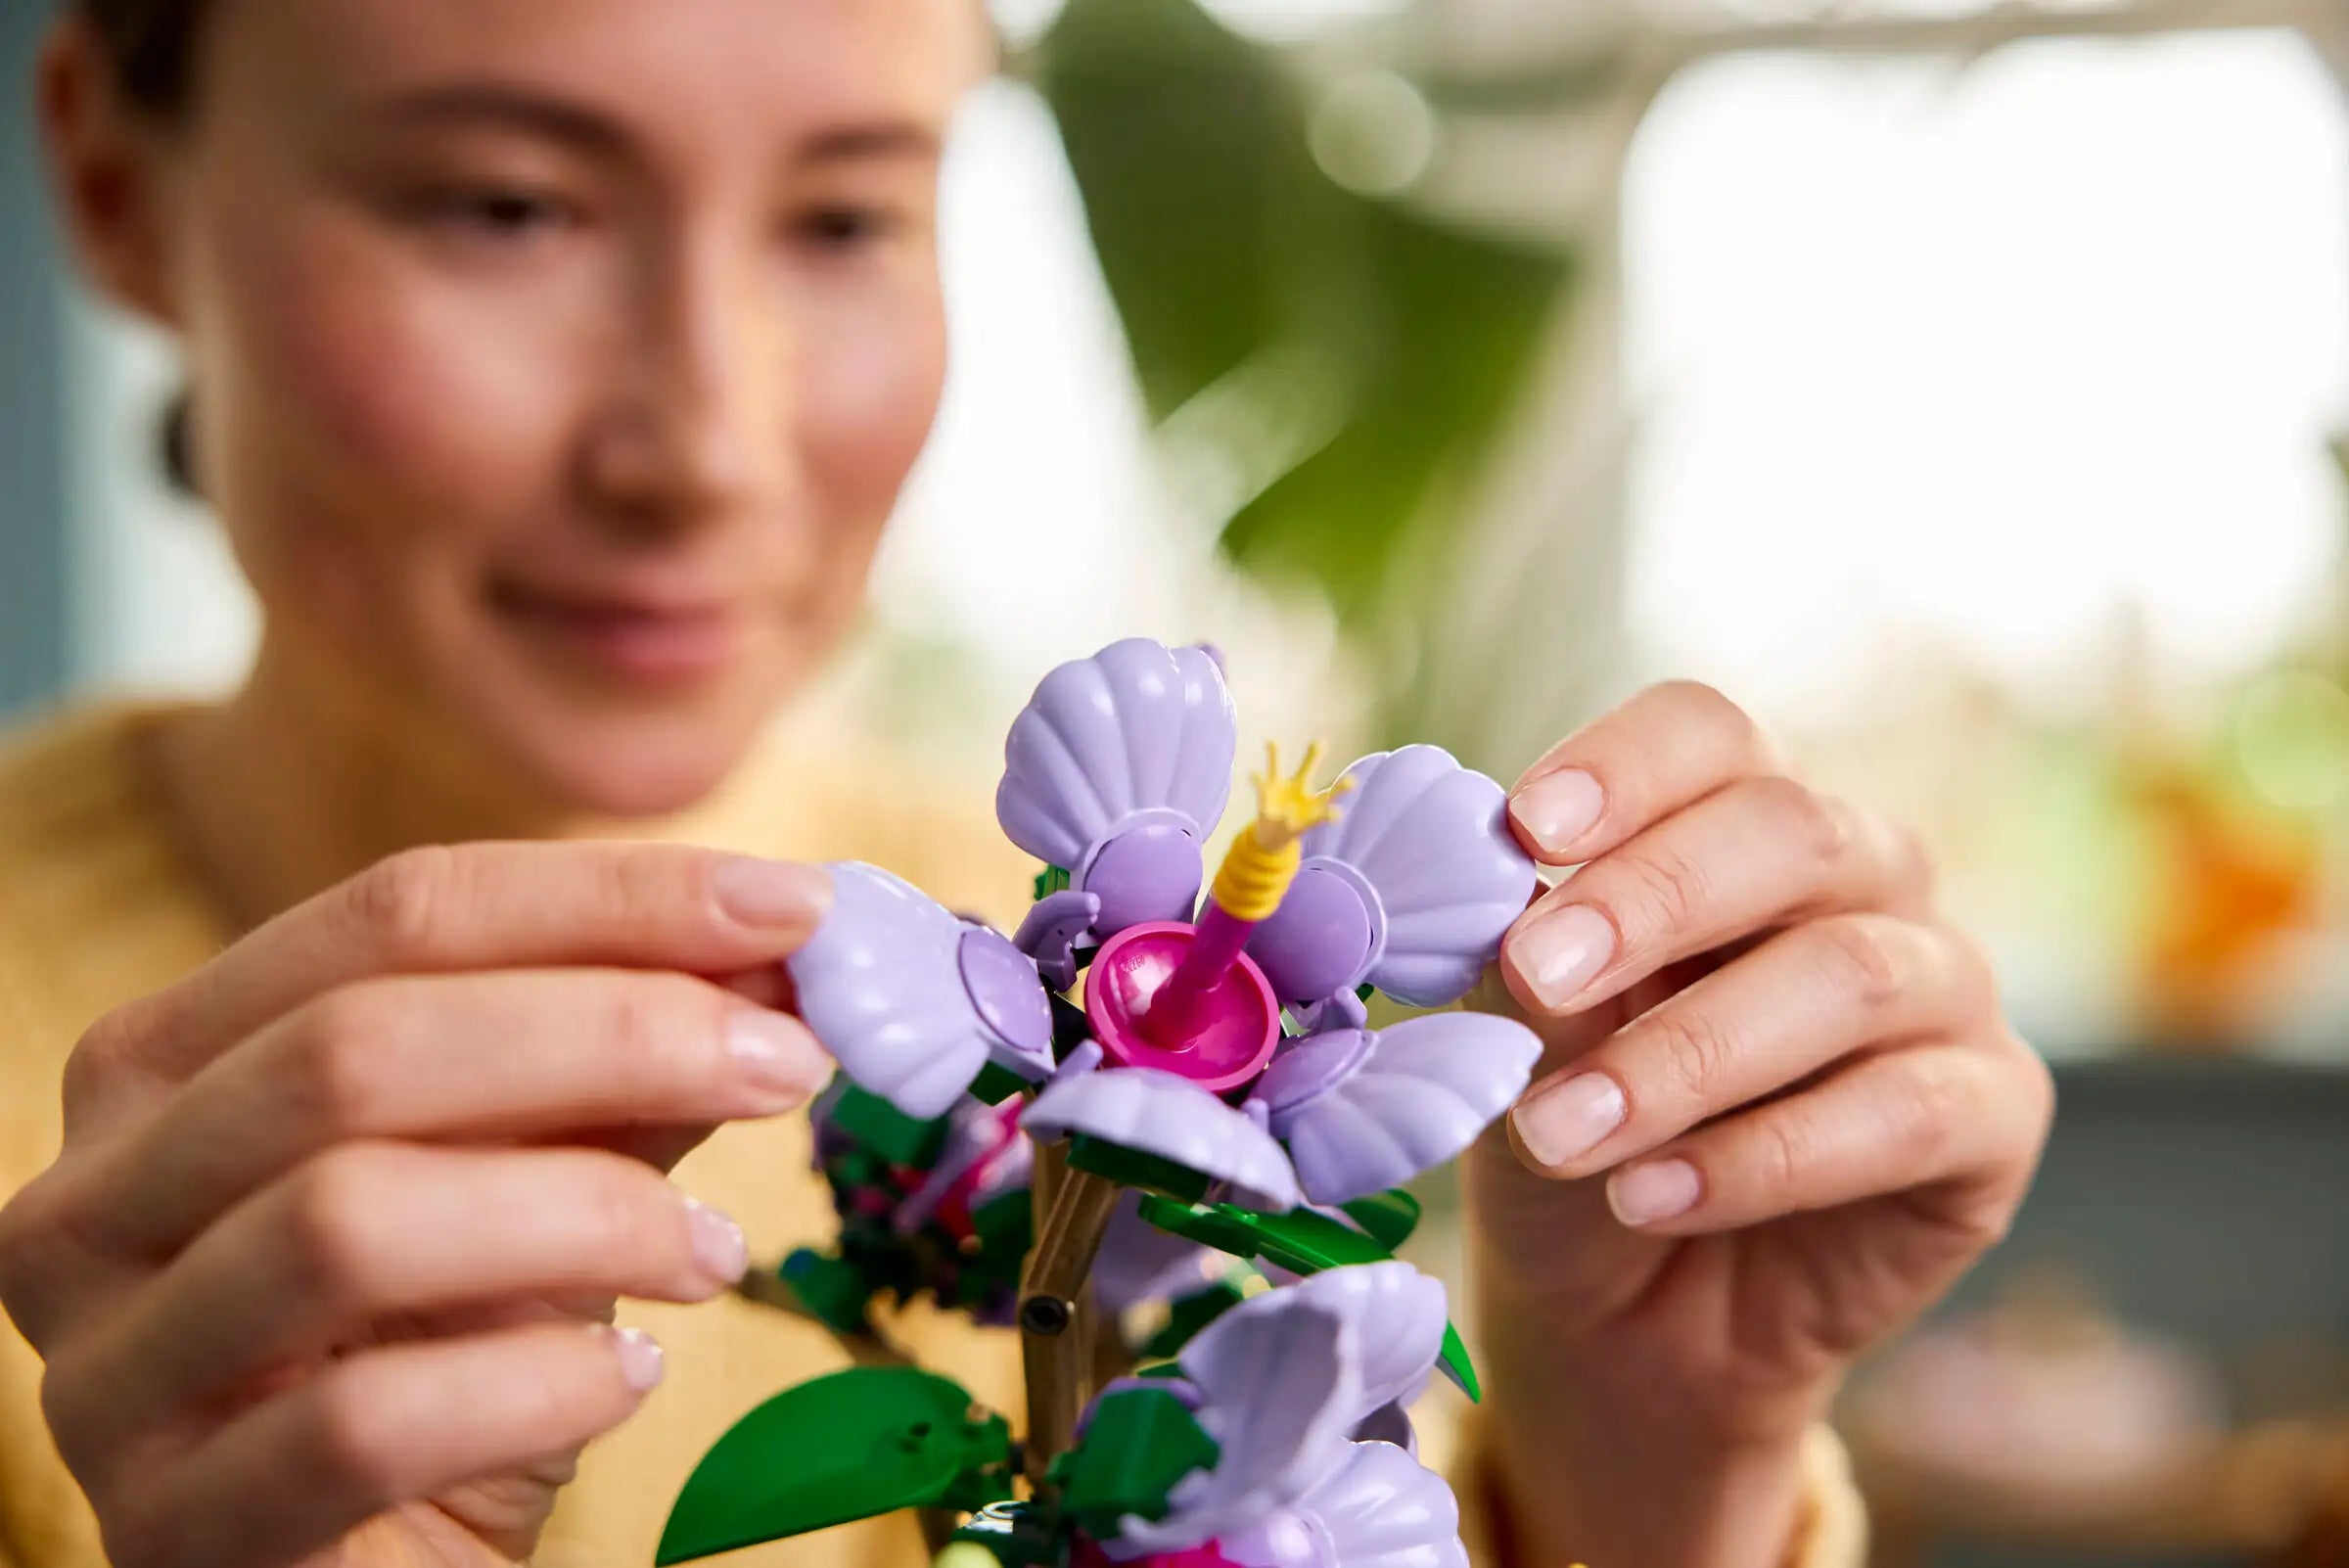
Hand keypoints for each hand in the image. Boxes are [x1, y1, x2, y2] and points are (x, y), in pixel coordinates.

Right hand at [0, 844, 833, 1567]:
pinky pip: (364, 1424)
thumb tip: (776, 949)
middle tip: (787, 1062)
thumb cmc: (444, 1356)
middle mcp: (97, 1200)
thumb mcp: (536, 1181)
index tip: (793, 906)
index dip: (609, 899)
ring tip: (716, 1253)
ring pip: (346, 1220)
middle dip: (613, 1033)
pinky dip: (539, 1384)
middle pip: (356, 1048)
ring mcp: (113, 1373)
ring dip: (588, 1213)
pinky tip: (630, 1378)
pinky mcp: (178, 1528)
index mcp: (168, 1063)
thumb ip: (626, 1066)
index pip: (394, 916)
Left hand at [1463, 682, 2052, 1567]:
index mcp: (1731, 819)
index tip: (1525, 828)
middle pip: (1789, 829)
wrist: (1627, 1320)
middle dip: (1652, 898)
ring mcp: (1940, 987)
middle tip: (1537, 975)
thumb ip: (1523, 976)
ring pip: (1850, 975)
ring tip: (1565, 1134)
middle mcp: (1859, 874)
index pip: (1705, 734)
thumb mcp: (1519, 1054)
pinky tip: (1655, 1196)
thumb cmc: (1572, 1137)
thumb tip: (1508, 915)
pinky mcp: (1994, 1114)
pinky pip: (1907, 1111)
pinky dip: (1765, 1158)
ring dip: (1689, 1057)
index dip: (1624, 766)